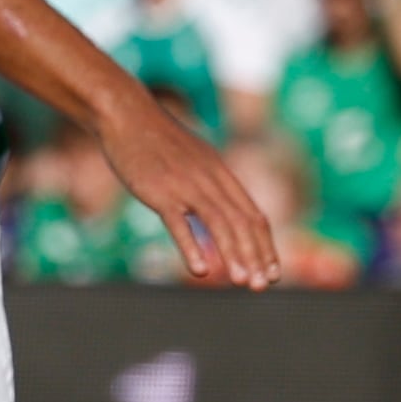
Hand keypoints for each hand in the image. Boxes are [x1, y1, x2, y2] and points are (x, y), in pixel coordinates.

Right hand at [99, 91, 284, 289]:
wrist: (127, 115)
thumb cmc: (159, 142)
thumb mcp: (195, 160)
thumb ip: (210, 185)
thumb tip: (223, 210)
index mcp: (222, 175)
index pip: (254, 215)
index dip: (265, 246)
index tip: (273, 273)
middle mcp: (211, 181)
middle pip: (242, 222)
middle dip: (256, 256)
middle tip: (263, 286)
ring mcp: (186, 186)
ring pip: (219, 224)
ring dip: (234, 255)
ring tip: (243, 282)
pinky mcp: (159, 192)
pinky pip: (179, 223)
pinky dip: (192, 247)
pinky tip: (201, 271)